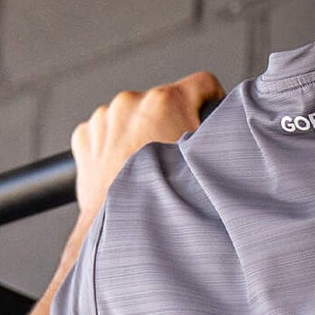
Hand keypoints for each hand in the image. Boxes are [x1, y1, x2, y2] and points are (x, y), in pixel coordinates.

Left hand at [70, 73, 224, 223]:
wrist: (118, 231)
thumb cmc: (162, 201)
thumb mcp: (203, 164)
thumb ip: (215, 139)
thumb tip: (229, 129)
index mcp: (164, 102)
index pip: (203, 83)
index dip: (212, 102)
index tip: (209, 119)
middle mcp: (131, 102)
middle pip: (164, 102)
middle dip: (170, 123)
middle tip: (172, 159)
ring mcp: (104, 117)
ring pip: (133, 117)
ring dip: (140, 134)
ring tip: (144, 169)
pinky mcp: (85, 135)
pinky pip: (106, 131)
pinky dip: (114, 147)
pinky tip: (122, 170)